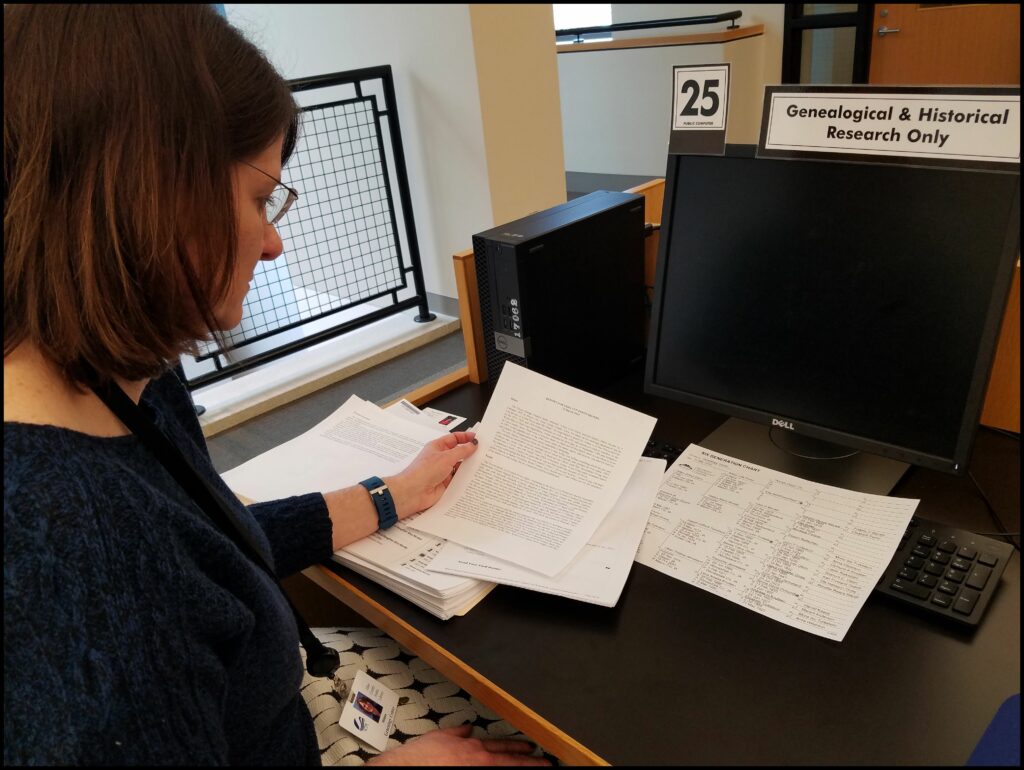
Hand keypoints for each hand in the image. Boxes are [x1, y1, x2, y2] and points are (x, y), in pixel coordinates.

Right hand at [366, 724, 549, 765]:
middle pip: (511, 761)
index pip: (502, 746)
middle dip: (531, 763)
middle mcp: (480, 762)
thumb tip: (466, 729)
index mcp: (473, 748)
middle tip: (547, 764)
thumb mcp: (439, 736)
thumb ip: (456, 733)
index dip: (519, 748)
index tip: (532, 750)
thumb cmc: (419, 758)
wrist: (408, 769)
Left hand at [385, 431, 477, 518]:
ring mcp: (443, 472)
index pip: (454, 439)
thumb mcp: (446, 457)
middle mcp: (441, 458)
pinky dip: (466, 480)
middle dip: (471, 453)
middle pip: (459, 453)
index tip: (478, 439)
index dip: (466, 437)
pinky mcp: (446, 484)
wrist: (413, 492)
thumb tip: (473, 444)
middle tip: (486, 453)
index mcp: (438, 447)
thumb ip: (461, 451)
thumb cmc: (424, 471)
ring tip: (485, 466)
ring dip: (470, 467)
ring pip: (460, 468)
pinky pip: (459, 480)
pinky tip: (477, 479)